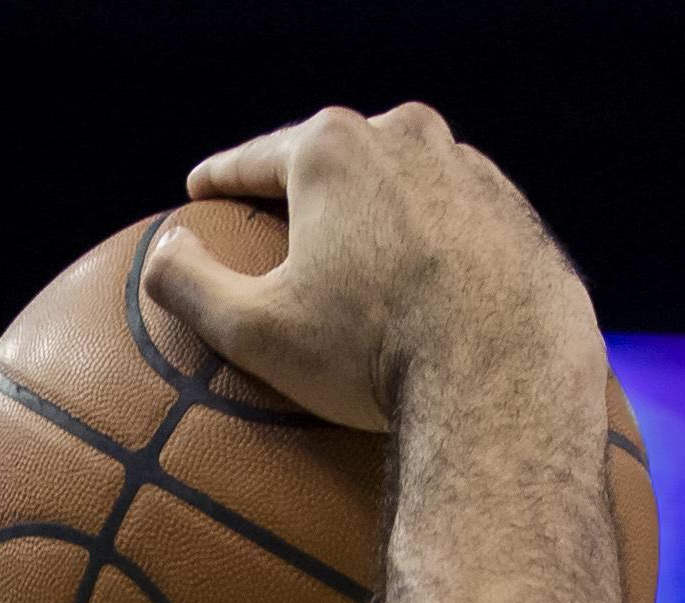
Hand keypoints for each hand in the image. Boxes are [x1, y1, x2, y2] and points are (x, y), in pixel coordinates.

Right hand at [144, 104, 597, 431]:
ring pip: (403, 182)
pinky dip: (434, 241)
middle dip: (304, 184)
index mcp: (333, 148)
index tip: (200, 190)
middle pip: (335, 157)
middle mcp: (407, 137)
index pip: (255, 159)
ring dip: (376, 208)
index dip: (220, 178)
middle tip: (280, 217)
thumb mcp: (253, 329)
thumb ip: (187, 281)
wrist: (507, 382)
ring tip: (357, 248)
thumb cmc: (372, 354)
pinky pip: (458, 221)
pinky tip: (424, 279)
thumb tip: (164, 248)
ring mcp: (472, 172)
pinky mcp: (520, 216)